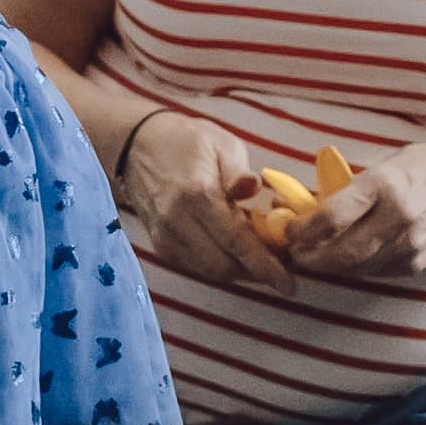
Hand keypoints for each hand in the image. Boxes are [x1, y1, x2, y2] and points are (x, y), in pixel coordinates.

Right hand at [111, 108, 292, 290]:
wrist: (137, 145)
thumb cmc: (185, 140)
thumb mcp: (220, 144)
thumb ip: (239, 172)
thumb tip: (254, 189)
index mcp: (197, 195)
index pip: (236, 242)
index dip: (265, 266)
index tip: (288, 284)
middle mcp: (177, 221)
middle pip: (224, 266)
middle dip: (256, 272)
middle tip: (282, 263)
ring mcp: (165, 236)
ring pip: (210, 271)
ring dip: (239, 271)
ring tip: (262, 257)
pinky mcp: (160, 244)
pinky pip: (195, 266)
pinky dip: (219, 266)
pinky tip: (235, 253)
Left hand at [282, 137, 425, 281]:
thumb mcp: (386, 165)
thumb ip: (353, 188)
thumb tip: (311, 206)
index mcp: (385, 185)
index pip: (333, 215)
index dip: (304, 229)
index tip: (289, 231)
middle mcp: (398, 216)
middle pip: (343, 251)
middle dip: (313, 258)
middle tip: (296, 256)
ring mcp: (411, 243)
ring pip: (359, 267)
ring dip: (333, 267)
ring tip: (315, 259)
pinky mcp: (421, 261)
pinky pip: (380, 271)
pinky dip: (359, 268)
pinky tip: (348, 262)